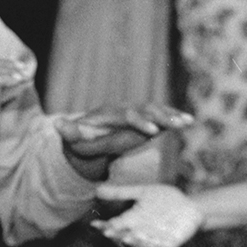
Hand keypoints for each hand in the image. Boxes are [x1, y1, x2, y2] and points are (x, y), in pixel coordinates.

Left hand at [55, 103, 192, 169]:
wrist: (90, 134)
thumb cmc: (82, 138)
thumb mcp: (74, 138)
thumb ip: (69, 133)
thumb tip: (57, 125)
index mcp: (112, 113)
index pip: (129, 115)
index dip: (141, 122)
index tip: (153, 133)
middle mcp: (127, 109)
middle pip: (147, 109)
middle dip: (162, 117)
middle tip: (176, 124)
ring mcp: (138, 113)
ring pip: (157, 111)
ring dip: (172, 116)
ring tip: (188, 122)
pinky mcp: (146, 119)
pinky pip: (162, 117)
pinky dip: (174, 117)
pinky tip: (189, 121)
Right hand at [91, 182, 203, 246]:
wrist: (189, 206)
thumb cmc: (163, 200)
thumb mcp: (142, 193)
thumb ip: (121, 193)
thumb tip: (97, 189)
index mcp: (130, 222)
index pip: (113, 227)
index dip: (102, 227)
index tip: (94, 224)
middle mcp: (138, 235)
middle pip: (123, 241)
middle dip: (116, 237)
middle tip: (109, 232)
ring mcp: (153, 242)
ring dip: (134, 244)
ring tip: (129, 236)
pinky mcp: (168, 246)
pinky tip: (153, 243)